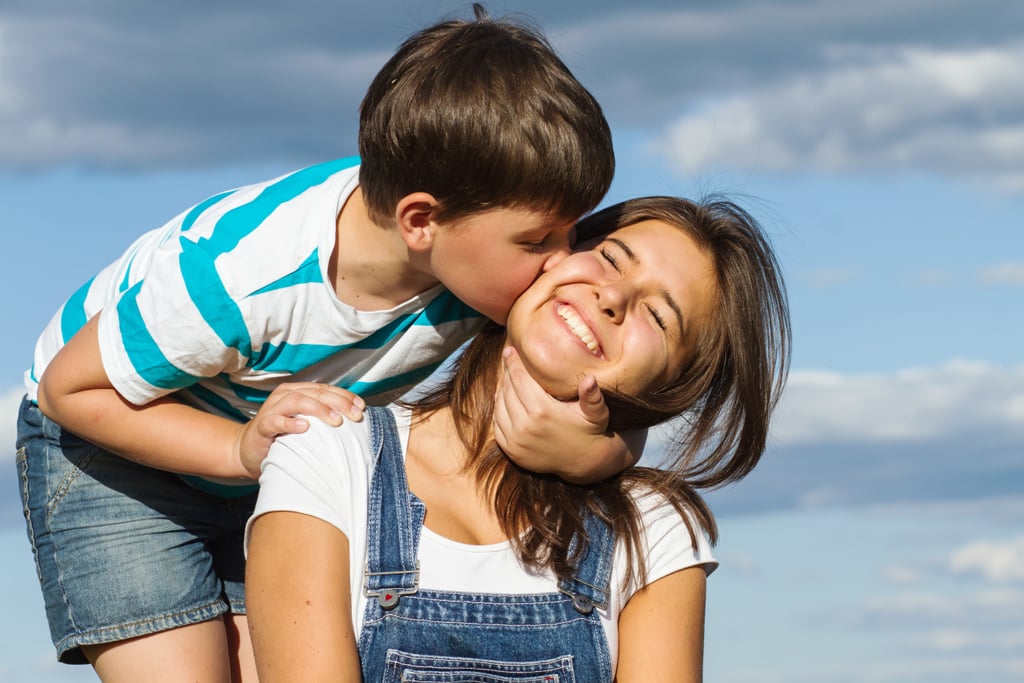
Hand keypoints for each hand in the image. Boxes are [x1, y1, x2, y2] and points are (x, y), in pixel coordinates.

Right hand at [234, 382, 364, 477]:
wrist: (248, 451)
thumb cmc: (282, 437)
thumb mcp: (306, 424)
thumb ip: (323, 419)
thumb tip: (354, 420)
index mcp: (298, 392)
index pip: (326, 389)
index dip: (345, 396)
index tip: (361, 408)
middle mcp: (285, 396)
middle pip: (316, 392)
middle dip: (339, 402)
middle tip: (355, 415)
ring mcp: (272, 409)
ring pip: (298, 401)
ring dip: (319, 409)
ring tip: (335, 420)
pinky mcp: (262, 426)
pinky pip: (276, 421)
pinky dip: (290, 423)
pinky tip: (304, 427)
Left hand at [492, 346, 638, 483]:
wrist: (585, 463)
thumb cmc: (591, 431)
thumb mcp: (596, 413)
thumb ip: (593, 396)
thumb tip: (590, 379)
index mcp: (543, 411)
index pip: (520, 379)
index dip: (513, 363)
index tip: (509, 350)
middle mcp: (525, 426)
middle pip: (507, 390)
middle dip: (507, 373)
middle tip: (507, 360)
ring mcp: (516, 440)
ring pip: (499, 406)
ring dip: (501, 390)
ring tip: (506, 378)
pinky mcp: (512, 451)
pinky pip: (497, 424)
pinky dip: (498, 409)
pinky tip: (503, 399)